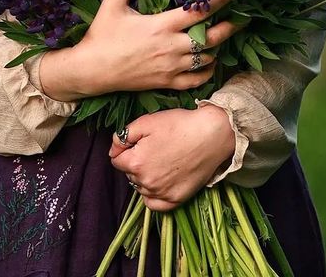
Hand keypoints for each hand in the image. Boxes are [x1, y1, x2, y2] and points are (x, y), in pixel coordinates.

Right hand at [39, 0, 240, 100]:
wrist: (91, 70)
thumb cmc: (102, 35)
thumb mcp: (113, 3)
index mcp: (162, 25)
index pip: (199, 11)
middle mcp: (172, 47)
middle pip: (212, 38)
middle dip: (230, 27)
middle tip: (242, 19)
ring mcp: (171, 67)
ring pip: (207, 59)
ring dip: (218, 48)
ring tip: (223, 37)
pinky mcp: (167, 82)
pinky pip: (196, 80)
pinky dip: (207, 72)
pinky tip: (210, 63)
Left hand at [109, 106, 235, 210]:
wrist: (212, 134)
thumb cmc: (179, 124)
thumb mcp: (146, 122)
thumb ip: (124, 136)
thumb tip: (113, 149)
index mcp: (136, 162)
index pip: (117, 160)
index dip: (125, 148)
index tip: (138, 141)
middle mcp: (147, 182)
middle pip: (129, 174)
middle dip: (135, 161)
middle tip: (152, 147)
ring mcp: (162, 193)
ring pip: (141, 187)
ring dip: (144, 176)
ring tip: (160, 160)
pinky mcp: (177, 199)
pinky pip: (154, 204)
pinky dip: (152, 195)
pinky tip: (159, 182)